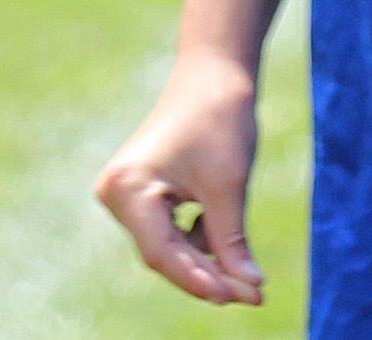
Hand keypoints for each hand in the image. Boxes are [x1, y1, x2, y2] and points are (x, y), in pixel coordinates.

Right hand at [95, 55, 265, 305]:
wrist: (213, 74)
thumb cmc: (218, 121)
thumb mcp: (228, 188)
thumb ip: (231, 243)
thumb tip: (247, 289)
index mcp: (127, 187)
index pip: (162, 253)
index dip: (202, 280)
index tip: (243, 297)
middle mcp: (117, 191)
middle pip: (163, 253)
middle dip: (208, 274)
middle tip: (254, 295)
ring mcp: (127, 191)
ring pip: (168, 246)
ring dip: (206, 261)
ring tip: (248, 279)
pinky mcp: (143, 190)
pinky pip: (170, 230)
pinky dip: (199, 242)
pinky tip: (228, 246)